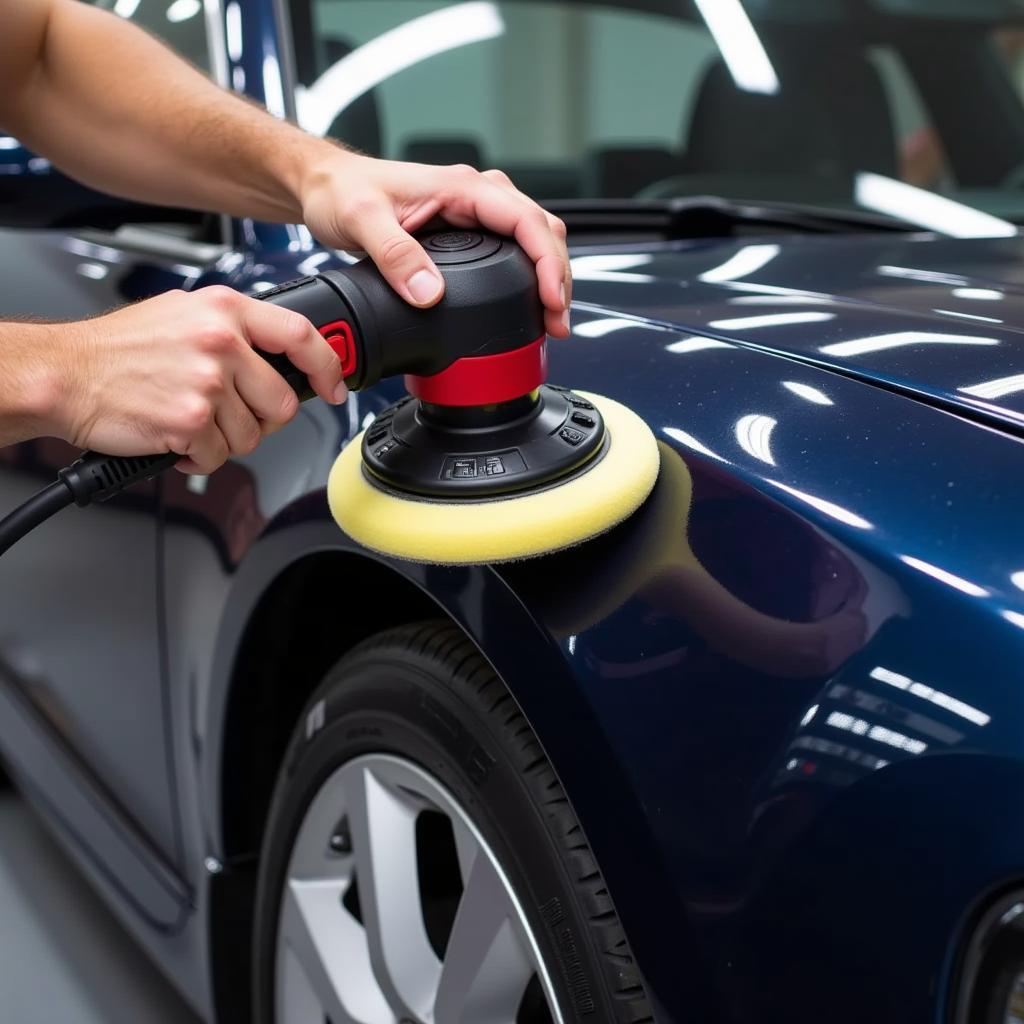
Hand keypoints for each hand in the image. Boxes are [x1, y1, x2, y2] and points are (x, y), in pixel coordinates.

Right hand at [47, 286, 343, 472]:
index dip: (329, 366)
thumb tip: (279, 354)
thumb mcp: (183, 314)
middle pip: (283, 402)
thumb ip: (235, 330)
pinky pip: (220, 456)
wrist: (66, 373)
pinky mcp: (191, 420)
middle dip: (261, 420)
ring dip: (224, 440)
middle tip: (230, 415)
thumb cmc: (120, 348)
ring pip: (252, 436)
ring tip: (191, 420)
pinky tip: (176, 436)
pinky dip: (200, 457)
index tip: (335, 386)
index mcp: (226, 310)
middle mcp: (221, 342)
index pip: (301, 334)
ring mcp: (208, 382)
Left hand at [300, 151, 571, 338]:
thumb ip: (396, 255)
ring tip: (550, 318)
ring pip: (533, 238)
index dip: (547, 263)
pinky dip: (528, 274)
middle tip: (556, 322)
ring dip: (549, 275)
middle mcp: (474, 196)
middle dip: (558, 276)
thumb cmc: (341, 191)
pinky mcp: (466, 230)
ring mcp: (472, 212)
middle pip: (542, 230)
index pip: (527, 221)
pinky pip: (513, 247)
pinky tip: (526, 301)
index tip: (550, 300)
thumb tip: (430, 293)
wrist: (324, 187)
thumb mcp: (362, 221)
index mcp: (461, 188)